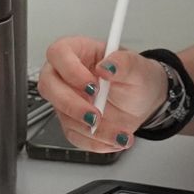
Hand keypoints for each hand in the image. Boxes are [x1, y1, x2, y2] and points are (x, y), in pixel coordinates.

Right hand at [36, 35, 166, 151]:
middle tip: (96, 115)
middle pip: (48, 86)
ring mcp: (67, 100)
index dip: (70, 70)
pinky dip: (96, 142)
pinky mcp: (73, 122)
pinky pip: (75, 136)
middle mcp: (67, 75)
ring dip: (91, 130)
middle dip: (72, 105)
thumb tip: (107, 66)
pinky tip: (115, 139)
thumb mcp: (138, 67)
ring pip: (63, 116)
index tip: (92, 85)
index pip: (58, 53)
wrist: (144, 102)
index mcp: (78, 52)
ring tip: (119, 132)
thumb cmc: (137, 78)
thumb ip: (124, 63)